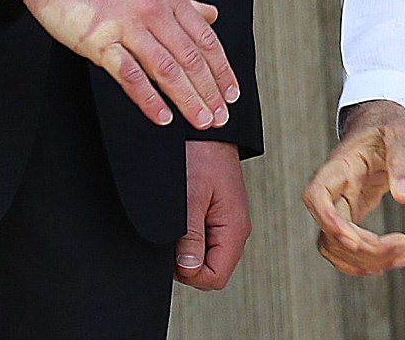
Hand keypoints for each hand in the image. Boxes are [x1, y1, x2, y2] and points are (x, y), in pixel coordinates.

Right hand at [8, 0, 239, 129]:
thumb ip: (183, 3)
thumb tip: (211, 15)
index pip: (204, 39)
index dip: (222, 69)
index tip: (231, 93)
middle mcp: (153, 11)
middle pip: (190, 58)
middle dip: (210, 91)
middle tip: (221, 116)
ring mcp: (126, 26)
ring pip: (166, 69)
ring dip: (188, 99)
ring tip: (201, 121)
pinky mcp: (100, 42)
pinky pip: (130, 76)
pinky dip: (149, 99)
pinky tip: (163, 116)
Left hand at [174, 141, 250, 289]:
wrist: (206, 126)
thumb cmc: (201, 153)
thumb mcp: (190, 196)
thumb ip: (191, 236)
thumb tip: (188, 269)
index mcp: (234, 228)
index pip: (215, 277)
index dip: (190, 274)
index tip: (172, 254)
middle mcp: (234, 228)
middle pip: (211, 270)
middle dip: (187, 262)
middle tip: (170, 236)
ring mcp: (226, 221)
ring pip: (206, 255)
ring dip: (187, 248)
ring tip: (175, 221)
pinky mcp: (217, 213)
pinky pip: (204, 238)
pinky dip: (188, 235)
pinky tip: (180, 216)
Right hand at [302, 100, 404, 275]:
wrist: (381, 125)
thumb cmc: (387, 127)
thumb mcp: (401, 136)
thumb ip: (404, 163)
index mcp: (340, 167)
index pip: (316, 196)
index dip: (328, 221)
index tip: (354, 239)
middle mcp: (334, 189)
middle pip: (330, 230)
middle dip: (364, 248)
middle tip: (401, 247)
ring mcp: (340, 203)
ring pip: (334, 245)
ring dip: (365, 260)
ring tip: (402, 257)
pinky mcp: (351, 213)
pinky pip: (347, 245)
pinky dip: (366, 259)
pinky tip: (393, 258)